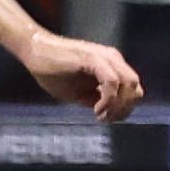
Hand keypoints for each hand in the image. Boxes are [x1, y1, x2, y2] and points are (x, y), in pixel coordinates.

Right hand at [18, 29, 142, 121]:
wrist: (34, 51)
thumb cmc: (51, 71)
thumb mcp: (76, 92)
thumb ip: (94, 98)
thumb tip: (107, 111)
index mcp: (112, 66)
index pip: (132, 90)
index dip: (124, 108)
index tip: (106, 118)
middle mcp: (114, 60)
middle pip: (135, 89)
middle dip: (125, 109)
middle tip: (106, 119)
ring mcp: (106, 58)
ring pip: (129, 85)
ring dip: (119, 106)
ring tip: (101, 114)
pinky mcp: (94, 59)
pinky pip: (111, 82)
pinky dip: (108, 100)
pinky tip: (96, 109)